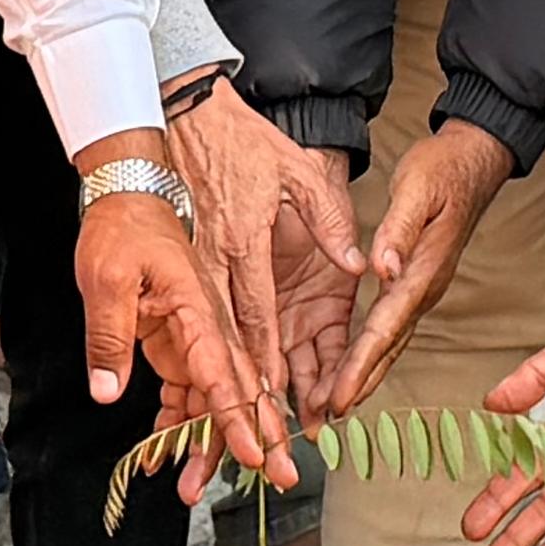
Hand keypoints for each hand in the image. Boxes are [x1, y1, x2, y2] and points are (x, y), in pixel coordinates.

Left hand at [69, 148, 289, 490]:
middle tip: (278, 479)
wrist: (125, 196)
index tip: (254, 452)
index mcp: (199, 306)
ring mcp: (193, 336)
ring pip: (209, 399)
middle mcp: (206, 325)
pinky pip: (183, 391)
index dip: (239, 415)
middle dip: (253, 438)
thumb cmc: (120, 227)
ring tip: (195, 490)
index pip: (225, 369)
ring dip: (206, 444)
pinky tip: (161, 455)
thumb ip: (109, 336)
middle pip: (235, 389)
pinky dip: (173, 424)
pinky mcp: (178, 341)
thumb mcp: (107, 278)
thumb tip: (107, 392)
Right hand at [166, 75, 363, 433]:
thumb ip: (330, 220)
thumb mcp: (298, 171)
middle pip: (226, 336)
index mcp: (243, 240)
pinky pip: (191, 316)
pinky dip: (196, 353)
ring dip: (213, 380)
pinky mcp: (186, 260)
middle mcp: (214, 260)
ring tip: (217, 425)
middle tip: (249, 430)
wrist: (189, 115)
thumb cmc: (244, 142)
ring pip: (204, 333)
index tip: (271, 396)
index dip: (264, 357)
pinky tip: (198, 388)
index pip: (256, 311)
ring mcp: (195, 262)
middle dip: (238, 389)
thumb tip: (358, 264)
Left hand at [325, 118, 510, 416]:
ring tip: (331, 407)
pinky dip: (367, 354)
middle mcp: (423, 289)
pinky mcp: (413, 285)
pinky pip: (387, 328)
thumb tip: (383, 269)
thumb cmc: (443, 170)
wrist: (471, 162)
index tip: (340, 395)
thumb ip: (400, 230)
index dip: (361, 366)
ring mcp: (421, 290)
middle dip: (358, 384)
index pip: (385, 327)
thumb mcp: (417, 189)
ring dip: (362, 377)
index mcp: (422, 271)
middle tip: (328, 418)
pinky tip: (349, 369)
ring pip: (387, 344)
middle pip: (387, 348)